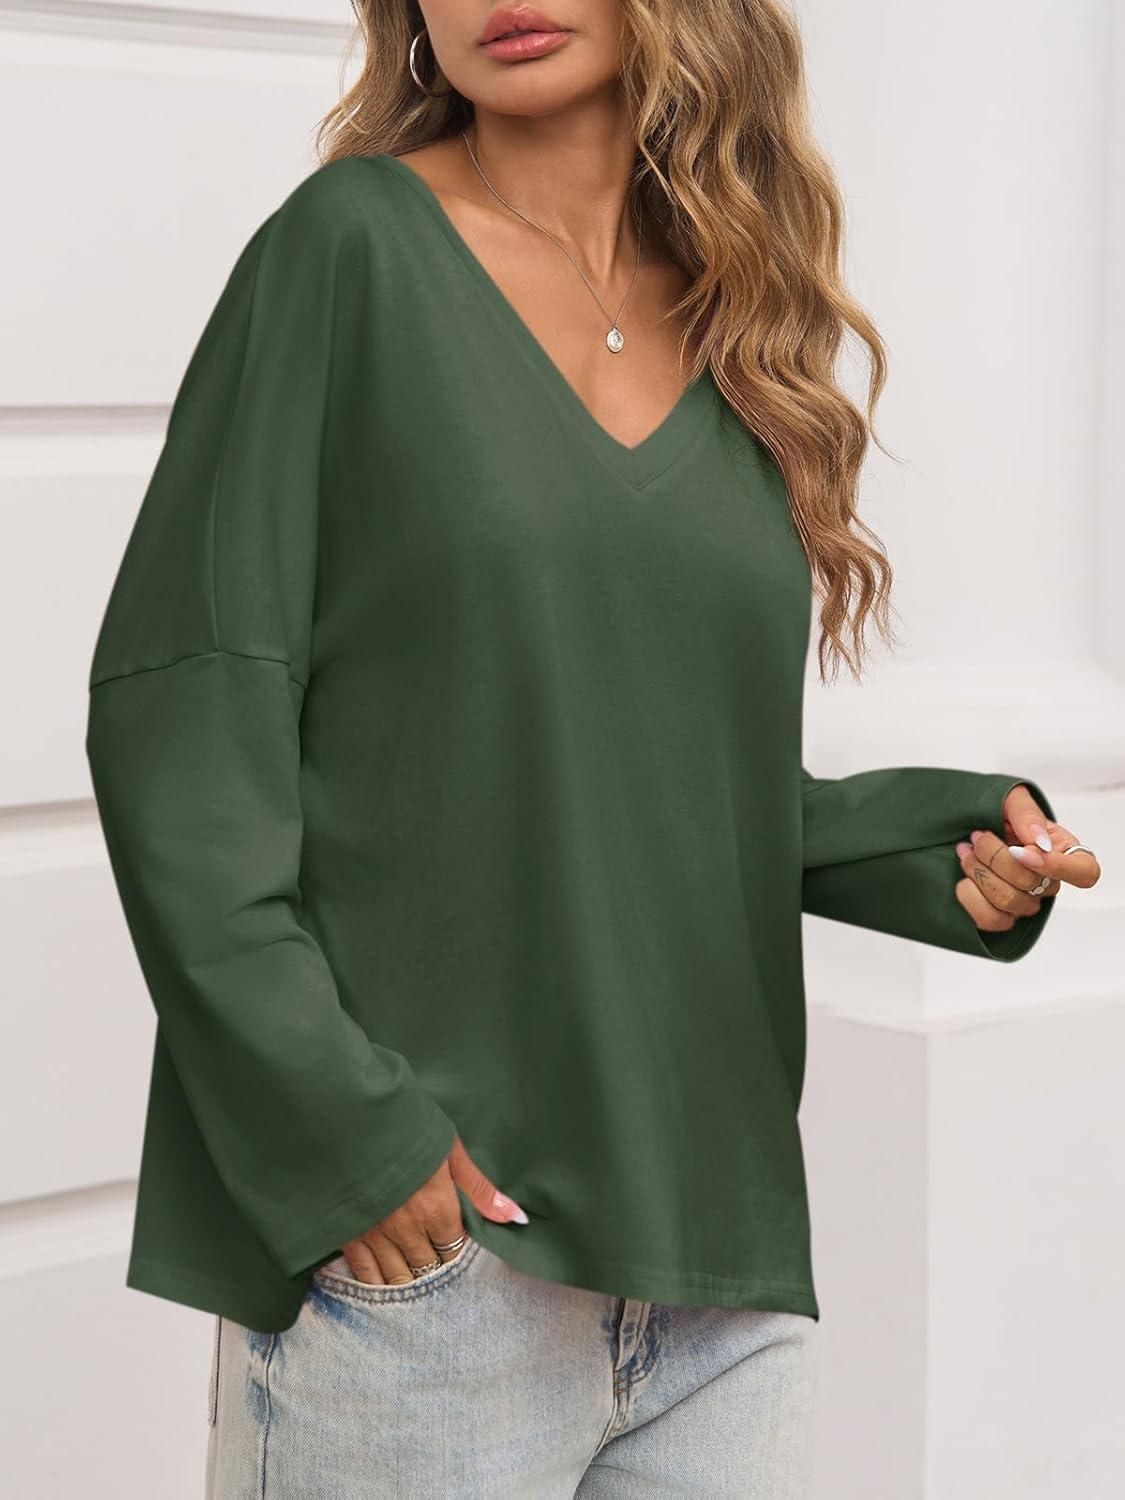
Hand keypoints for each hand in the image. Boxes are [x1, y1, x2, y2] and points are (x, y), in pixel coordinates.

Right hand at [337, 1136, 528, 1285]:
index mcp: (437, 1207)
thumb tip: (517, 1217)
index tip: (455, 1247)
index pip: (455, 1251)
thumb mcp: (449, 1151)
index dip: (457, 1252)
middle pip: (428, 1268)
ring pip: (398, 1278)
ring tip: (415, 1281)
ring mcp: (376, 1233)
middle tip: (437, 1267)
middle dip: (435, 1269)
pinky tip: (384, 1286)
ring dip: (409, 1281)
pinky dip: (377, 1283)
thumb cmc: (407, 1127)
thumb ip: (480, 1190)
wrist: (353, 1115)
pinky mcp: (349, 1233)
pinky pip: (364, 1273)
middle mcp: (408, 1228)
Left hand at [954, 781, 1100, 934]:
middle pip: (1033, 883)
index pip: (1085, 872)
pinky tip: (963, 878)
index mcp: (1063, 852)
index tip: (1020, 849)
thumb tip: (1038, 842)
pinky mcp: (1000, 916)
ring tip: (965, 851)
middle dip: (996, 856)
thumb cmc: (996, 814)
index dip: (1056, 866)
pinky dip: (970, 897)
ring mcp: (1025, 902)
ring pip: (1009, 901)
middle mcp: (1048, 882)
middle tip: (977, 836)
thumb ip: (1027, 814)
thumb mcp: (1012, 800)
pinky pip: (990, 919)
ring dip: (979, 872)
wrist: (964, 829)